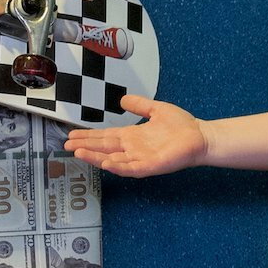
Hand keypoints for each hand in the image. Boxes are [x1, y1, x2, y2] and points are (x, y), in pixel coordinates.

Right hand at [64, 95, 207, 176]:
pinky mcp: (151, 166)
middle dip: (86, 146)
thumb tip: (123, 99)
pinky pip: (130, 168)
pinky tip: (105, 162)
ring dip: (95, 157)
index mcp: (133, 136)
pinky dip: (117, 166)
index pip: (106, 136)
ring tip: (78, 152)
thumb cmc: (181, 126)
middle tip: (66, 144)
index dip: (89, 136)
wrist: (200, 136)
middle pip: (104, 147)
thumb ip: (140, 105)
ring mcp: (140, 159)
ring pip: (112, 159)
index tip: (72, 135)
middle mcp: (133, 149)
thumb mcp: (156, 109)